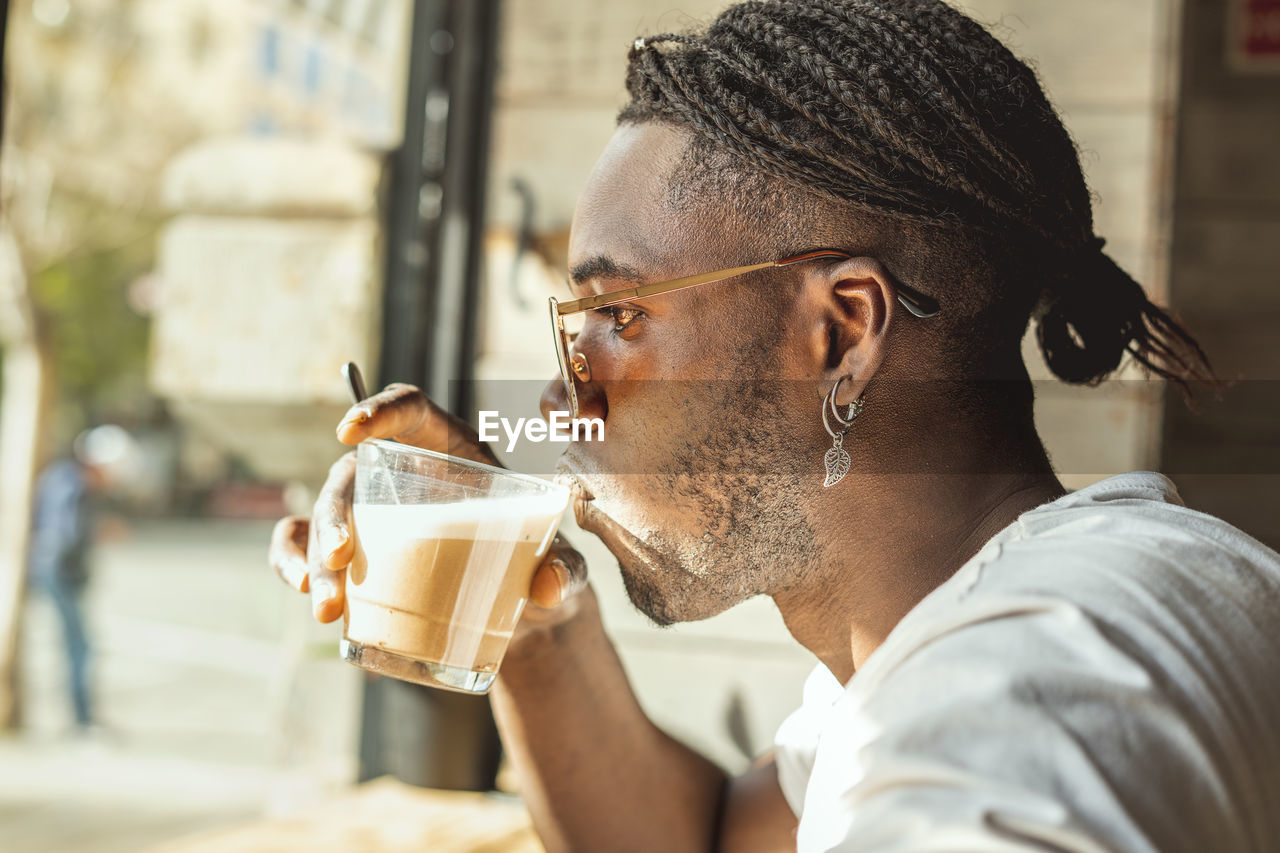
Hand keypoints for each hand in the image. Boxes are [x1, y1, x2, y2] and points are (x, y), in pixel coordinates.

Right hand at [267, 383, 587, 626]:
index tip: (349, 431)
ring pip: (322, 515)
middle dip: (336, 515)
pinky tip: (303, 590)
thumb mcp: (561, 563)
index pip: (411, 408)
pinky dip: (291, 561)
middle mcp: (404, 474)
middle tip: (342, 558)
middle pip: (355, 475)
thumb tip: (550, 587)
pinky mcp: (354, 553)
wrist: (520, 612)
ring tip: (326, 606)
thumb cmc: (538, 565)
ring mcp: (373, 513)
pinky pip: (304, 545)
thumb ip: (566, 571)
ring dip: (312, 554)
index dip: (379, 408)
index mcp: (453, 451)